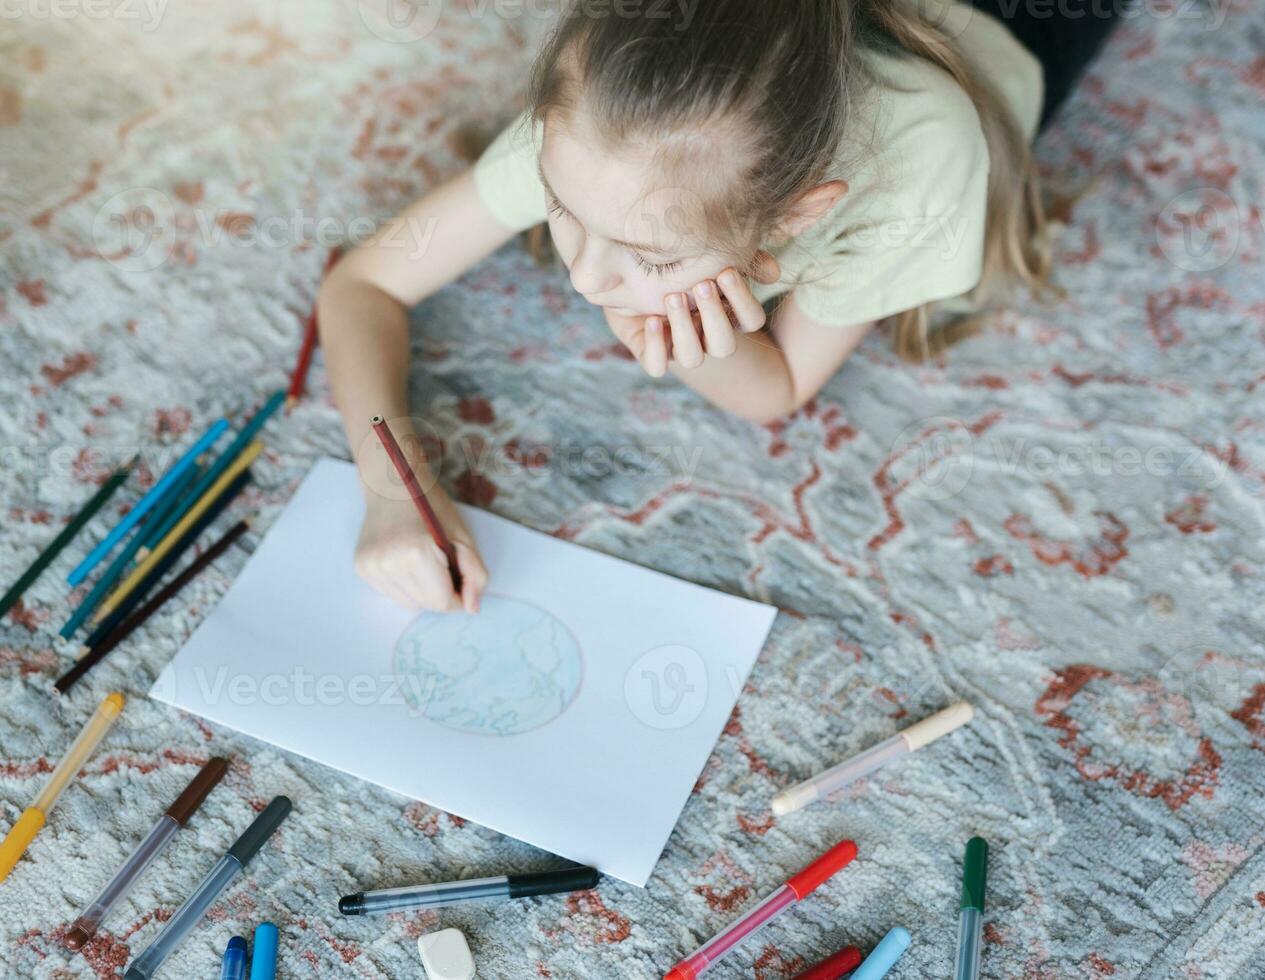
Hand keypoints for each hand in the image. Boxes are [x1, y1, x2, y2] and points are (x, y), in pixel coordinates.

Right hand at [354, 477, 487, 613]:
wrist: (393, 485)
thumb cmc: (432, 508)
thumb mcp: (463, 537)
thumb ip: (474, 575)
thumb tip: (472, 609)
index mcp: (416, 554)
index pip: (442, 602)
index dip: (458, 594)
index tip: (460, 578)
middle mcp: (388, 564)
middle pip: (425, 605)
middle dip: (440, 592)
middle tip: (444, 566)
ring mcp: (371, 567)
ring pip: (409, 603)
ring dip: (422, 591)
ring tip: (425, 562)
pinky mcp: (361, 568)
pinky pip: (392, 593)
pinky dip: (405, 584)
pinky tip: (406, 561)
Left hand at [605, 252, 779, 377]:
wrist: (627, 268)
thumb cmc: (677, 260)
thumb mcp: (708, 255)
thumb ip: (742, 257)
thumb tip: (773, 271)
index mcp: (727, 314)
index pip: (751, 321)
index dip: (743, 302)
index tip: (726, 272)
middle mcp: (706, 337)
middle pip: (724, 346)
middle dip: (714, 316)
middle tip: (701, 285)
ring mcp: (678, 348)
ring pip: (692, 358)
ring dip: (684, 329)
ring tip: (672, 297)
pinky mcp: (650, 352)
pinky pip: (657, 366)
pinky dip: (656, 346)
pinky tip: (653, 319)